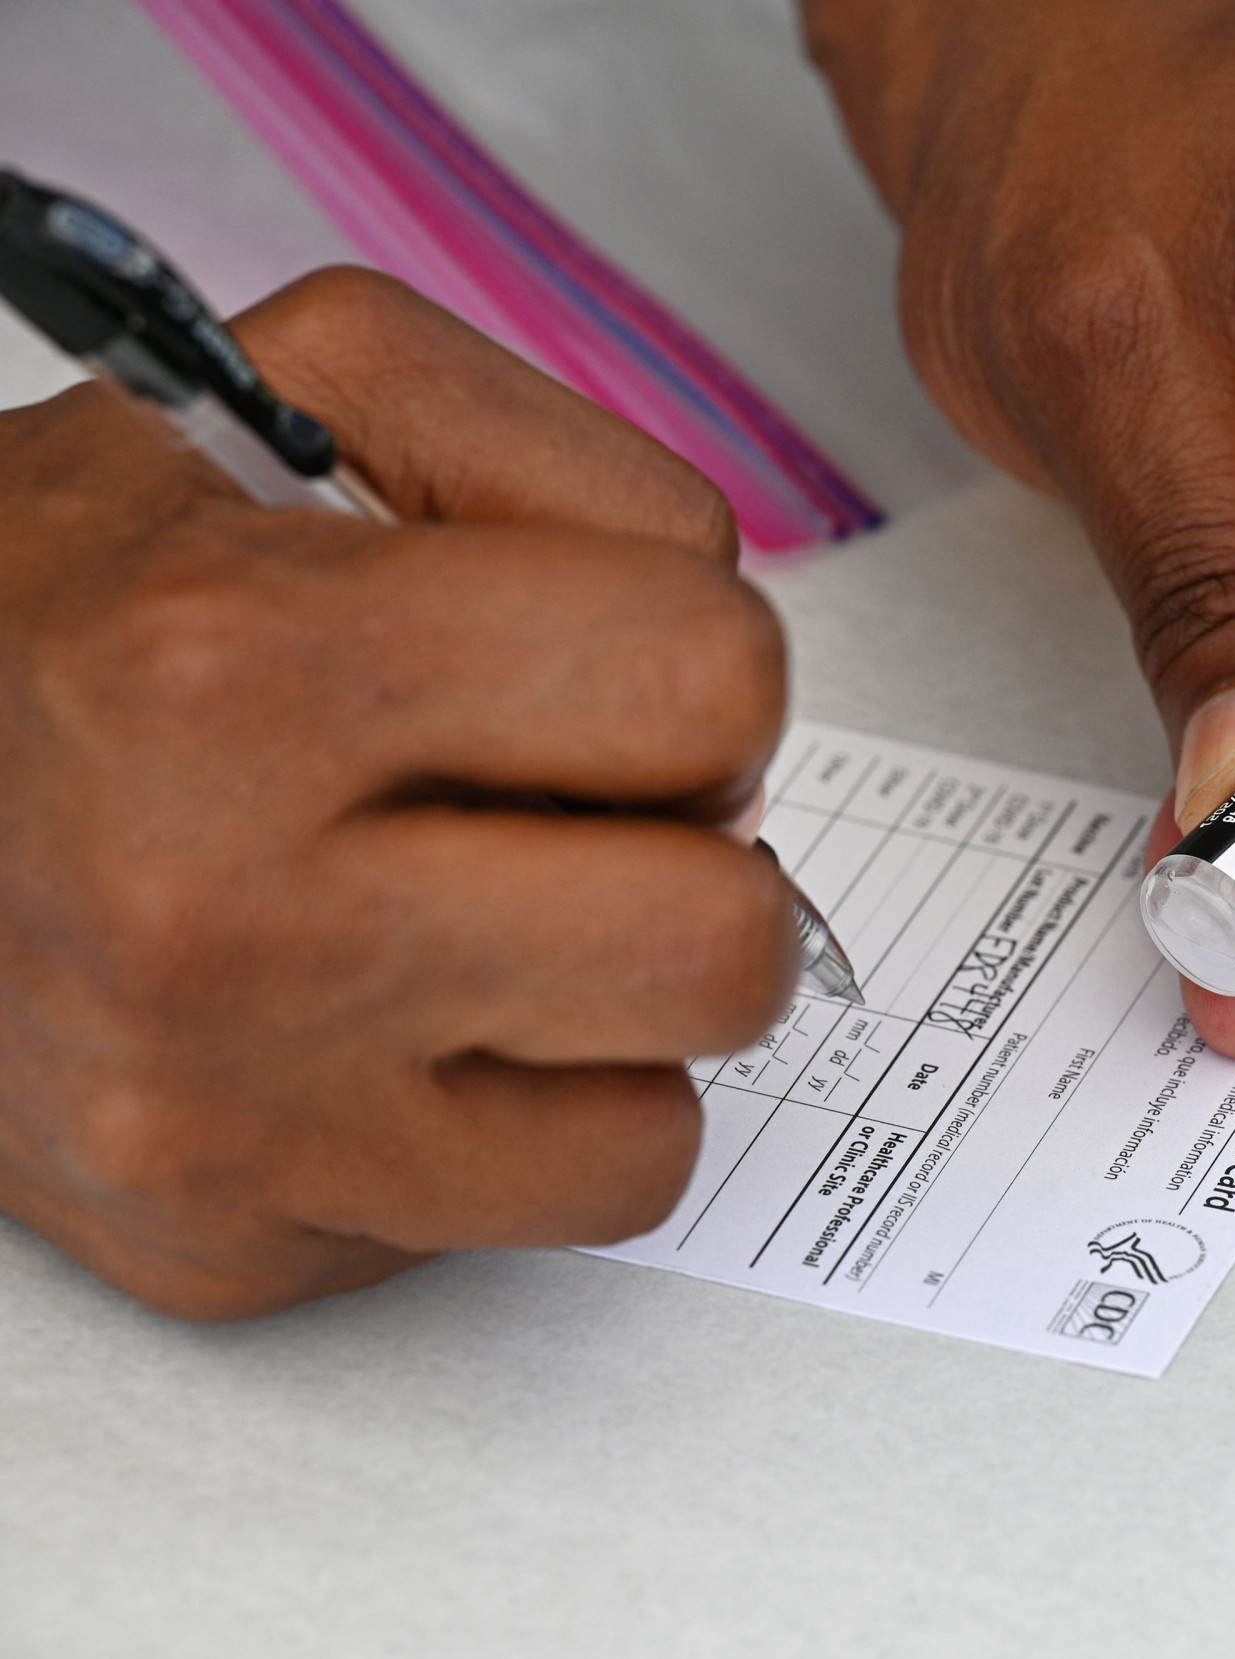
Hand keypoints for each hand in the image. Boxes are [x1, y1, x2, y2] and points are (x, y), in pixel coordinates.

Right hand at [0, 270, 793, 1317]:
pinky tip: (442, 1024)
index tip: (614, 665)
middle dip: (698, 857)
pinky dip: (546, 1120)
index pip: (710, 680)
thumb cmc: (57, 608)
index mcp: (242, 668)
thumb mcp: (281, 399)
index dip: (700, 658)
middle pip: (722, 939)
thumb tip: (726, 643)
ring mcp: (235, 1113)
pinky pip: (564, 1210)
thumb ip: (548, 458)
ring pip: (667, 1121)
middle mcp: (228, 920)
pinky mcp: (241, 1241)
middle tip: (584, 813)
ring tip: (508, 920)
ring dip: (630, 1008)